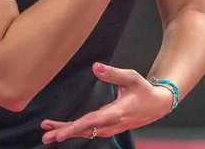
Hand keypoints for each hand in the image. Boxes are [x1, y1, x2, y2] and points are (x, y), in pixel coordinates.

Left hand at [41, 63, 173, 143]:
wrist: (157, 105)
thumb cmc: (144, 90)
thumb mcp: (132, 77)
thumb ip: (113, 73)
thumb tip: (96, 67)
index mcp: (117, 112)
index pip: (92, 121)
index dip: (75, 127)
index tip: (60, 133)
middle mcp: (112, 124)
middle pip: (85, 131)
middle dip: (65, 133)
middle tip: (47, 136)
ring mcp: (111, 128)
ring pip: (87, 132)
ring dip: (68, 132)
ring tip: (49, 132)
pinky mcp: (110, 127)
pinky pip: (91, 131)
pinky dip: (77, 131)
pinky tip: (65, 129)